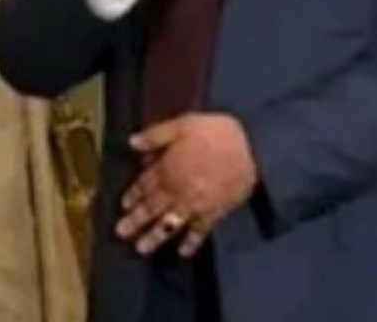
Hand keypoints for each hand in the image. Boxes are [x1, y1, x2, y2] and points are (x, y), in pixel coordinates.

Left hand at [116, 113, 258, 256]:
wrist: (254, 148)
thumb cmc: (218, 133)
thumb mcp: (184, 124)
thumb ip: (156, 135)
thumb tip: (131, 142)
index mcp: (167, 169)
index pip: (144, 185)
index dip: (133, 195)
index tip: (124, 204)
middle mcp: (176, 191)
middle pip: (151, 208)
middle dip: (135, 221)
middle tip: (121, 233)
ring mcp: (194, 205)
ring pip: (169, 224)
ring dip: (155, 237)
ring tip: (142, 249)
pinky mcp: (214, 212)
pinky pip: (199, 231)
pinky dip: (191, 242)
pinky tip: (183, 252)